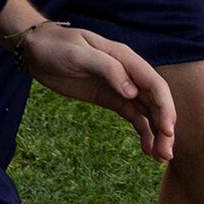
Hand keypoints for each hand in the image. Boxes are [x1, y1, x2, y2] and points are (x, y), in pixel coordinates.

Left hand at [11, 19, 175, 161]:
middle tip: (165, 154)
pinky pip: (133, 116)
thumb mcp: (78, 54)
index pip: (154, 84)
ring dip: (156, 134)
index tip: (167, 132)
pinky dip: (142, 132)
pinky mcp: (110, 98)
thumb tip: (132, 92)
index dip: (165, 108)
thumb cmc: (55, 46)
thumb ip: (107, 69)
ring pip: (148, 112)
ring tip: (159, 158)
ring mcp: (120, 87)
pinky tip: (146, 149)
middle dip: (164, 127)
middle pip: (155, 102)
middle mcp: (128, 73)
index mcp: (124, 58)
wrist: (35, 49)